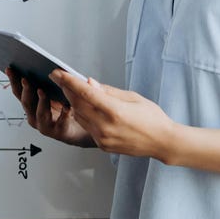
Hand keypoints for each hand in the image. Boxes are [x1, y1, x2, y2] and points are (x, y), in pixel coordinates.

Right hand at [6, 68, 95, 147]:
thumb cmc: (65, 109)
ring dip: (41, 101)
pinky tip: (67, 106)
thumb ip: (51, 80)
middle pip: (26, 102)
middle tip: (25, 79)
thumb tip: (49, 67)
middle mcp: (35, 116)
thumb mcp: (55, 92)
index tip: (10, 69)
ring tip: (42, 91)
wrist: (79, 129)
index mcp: (32, 105)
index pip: (19, 92)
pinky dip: (63, 114)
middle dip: (25, 90)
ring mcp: (46, 125)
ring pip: (40, 113)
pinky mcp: (59, 131)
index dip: (13, 80)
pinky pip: (61, 122)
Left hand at [50, 70, 175, 160]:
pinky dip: (84, 116)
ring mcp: (103, 138)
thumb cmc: (152, 117)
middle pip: (77, 105)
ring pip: (79, 117)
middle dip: (68, 90)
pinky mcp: (102, 146)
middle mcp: (106, 126)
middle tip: (62, 80)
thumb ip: (107, 91)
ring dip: (74, 103)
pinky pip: (87, 127)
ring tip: (74, 92)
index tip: (57, 73)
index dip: (68, 81)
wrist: (162, 142)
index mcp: (114, 111)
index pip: (84, 92)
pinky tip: (88, 108)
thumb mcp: (132, 97)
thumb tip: (89, 83)